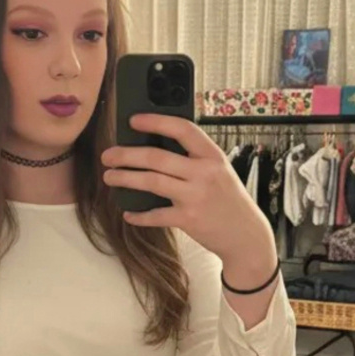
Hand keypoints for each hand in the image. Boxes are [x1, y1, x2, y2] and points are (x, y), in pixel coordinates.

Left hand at [101, 114, 276, 271]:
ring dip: (125, 178)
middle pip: (157, 157)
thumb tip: (154, 148)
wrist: (246, 235)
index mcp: (212, 155)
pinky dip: (139, 215)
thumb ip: (194, 159)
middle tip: (108, 156)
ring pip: (151, 182)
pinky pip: (155, 215)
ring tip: (110, 177)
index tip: (134, 120)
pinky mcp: (189, 219)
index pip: (182, 129)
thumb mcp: (219, 171)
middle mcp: (204, 173)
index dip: (156, 122)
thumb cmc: (228, 200)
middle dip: (126, 155)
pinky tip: (129, 213)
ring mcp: (196, 196)